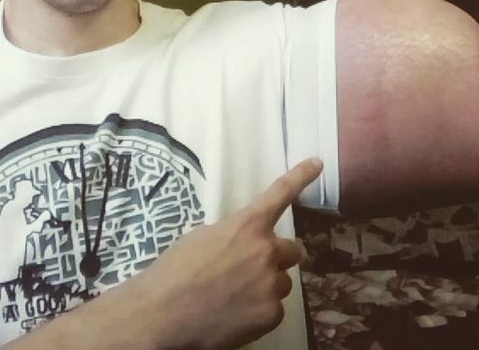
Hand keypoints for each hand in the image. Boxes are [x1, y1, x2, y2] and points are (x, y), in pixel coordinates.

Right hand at [130, 158, 323, 349]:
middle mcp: (266, 250)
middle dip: (279, 256)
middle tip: (257, 267)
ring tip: (235, 296)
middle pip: (294, 250)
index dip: (301, 176)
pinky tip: (235, 315)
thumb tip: (242, 244)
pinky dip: (259, 311)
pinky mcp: (271, 314)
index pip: (280, 194)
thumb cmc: (175, 271)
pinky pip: (273, 308)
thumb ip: (233, 235)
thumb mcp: (203, 237)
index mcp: (247, 225)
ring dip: (266, 285)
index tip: (317, 163)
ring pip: (281, 282)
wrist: (161, 315)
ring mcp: (272, 283)